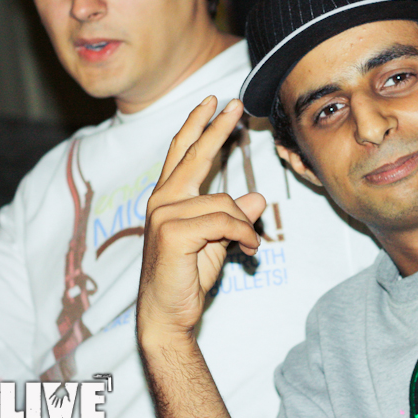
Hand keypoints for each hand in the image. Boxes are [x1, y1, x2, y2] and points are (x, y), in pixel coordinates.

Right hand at [138, 97, 266, 341]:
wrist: (168, 314)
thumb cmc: (188, 278)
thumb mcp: (219, 241)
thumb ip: (233, 216)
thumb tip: (256, 196)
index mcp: (168, 198)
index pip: (183, 152)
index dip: (198, 125)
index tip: (213, 102)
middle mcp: (162, 201)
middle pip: (194, 155)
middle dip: (216, 127)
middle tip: (235, 104)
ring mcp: (164, 214)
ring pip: (225, 202)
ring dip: (245, 226)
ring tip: (248, 246)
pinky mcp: (174, 232)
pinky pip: (226, 222)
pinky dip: (244, 235)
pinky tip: (248, 249)